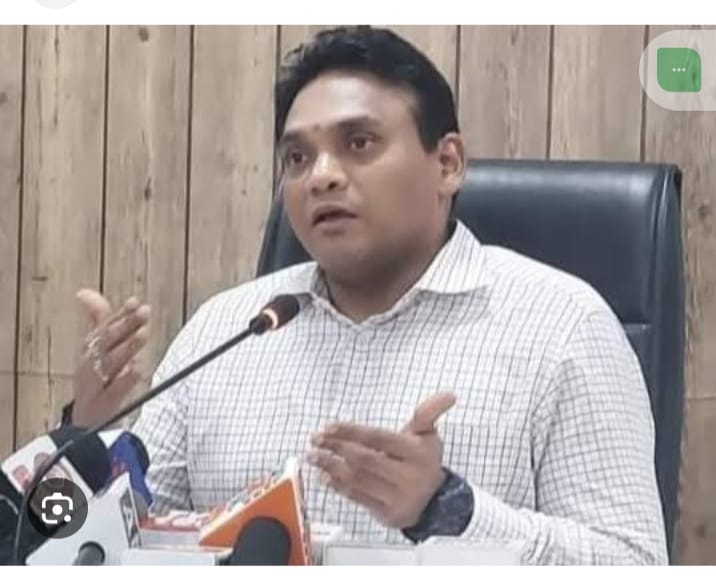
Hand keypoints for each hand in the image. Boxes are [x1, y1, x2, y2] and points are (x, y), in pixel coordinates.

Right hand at [72, 289, 150, 426]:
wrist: (86, 423)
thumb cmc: (96, 380)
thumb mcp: (97, 351)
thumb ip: (97, 320)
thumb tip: (84, 292)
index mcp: (90, 350)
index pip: (105, 328)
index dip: (120, 315)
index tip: (135, 302)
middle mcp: (90, 365)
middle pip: (107, 342)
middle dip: (126, 325)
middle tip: (144, 312)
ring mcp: (96, 385)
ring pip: (111, 363)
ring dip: (128, 347)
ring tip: (143, 333)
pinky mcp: (104, 405)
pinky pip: (115, 391)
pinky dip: (125, 379)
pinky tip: (137, 369)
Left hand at [308, 392, 455, 528]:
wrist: (435, 501)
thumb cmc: (423, 461)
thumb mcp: (428, 434)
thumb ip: (429, 412)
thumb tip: (449, 395)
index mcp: (417, 453)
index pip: (378, 439)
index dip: (352, 431)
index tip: (329, 426)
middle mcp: (408, 477)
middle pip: (364, 459)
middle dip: (336, 447)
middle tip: (315, 438)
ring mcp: (398, 497)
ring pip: (358, 480)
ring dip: (331, 467)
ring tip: (313, 455)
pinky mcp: (387, 514)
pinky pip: (358, 498)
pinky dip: (337, 486)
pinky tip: (324, 476)